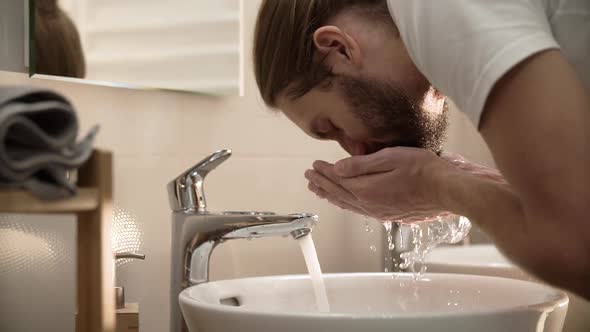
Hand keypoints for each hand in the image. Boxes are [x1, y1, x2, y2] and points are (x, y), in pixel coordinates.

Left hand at [305, 147, 506, 221]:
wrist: (446, 190)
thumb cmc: (422, 169)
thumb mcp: (389, 158)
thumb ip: (361, 164)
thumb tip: (337, 168)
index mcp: (366, 188)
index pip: (337, 179)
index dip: (324, 171)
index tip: (313, 165)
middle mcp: (368, 204)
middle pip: (338, 193)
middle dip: (322, 183)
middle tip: (309, 177)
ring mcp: (377, 211)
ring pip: (346, 203)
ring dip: (330, 195)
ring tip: (318, 190)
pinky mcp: (387, 214)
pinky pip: (358, 210)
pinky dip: (345, 204)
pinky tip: (344, 202)